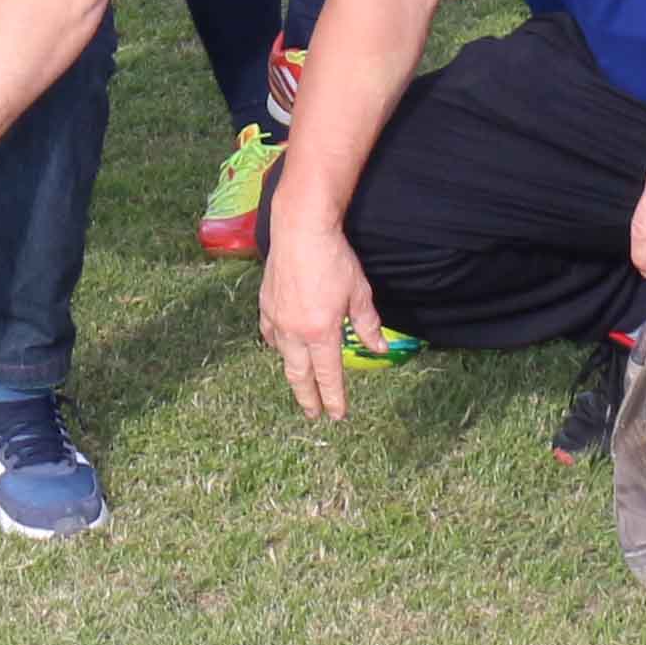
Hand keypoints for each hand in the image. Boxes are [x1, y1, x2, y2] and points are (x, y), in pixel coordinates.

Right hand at [258, 215, 385, 422]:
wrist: (300, 229)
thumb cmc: (334, 259)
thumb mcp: (359, 293)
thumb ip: (367, 324)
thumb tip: (379, 349)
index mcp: (321, 332)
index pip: (328, 375)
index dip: (333, 398)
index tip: (337, 415)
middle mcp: (295, 331)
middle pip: (300, 375)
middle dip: (308, 398)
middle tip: (314, 414)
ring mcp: (277, 318)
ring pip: (283, 356)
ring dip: (293, 372)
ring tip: (300, 383)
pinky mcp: (266, 303)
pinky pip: (270, 334)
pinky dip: (277, 345)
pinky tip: (280, 345)